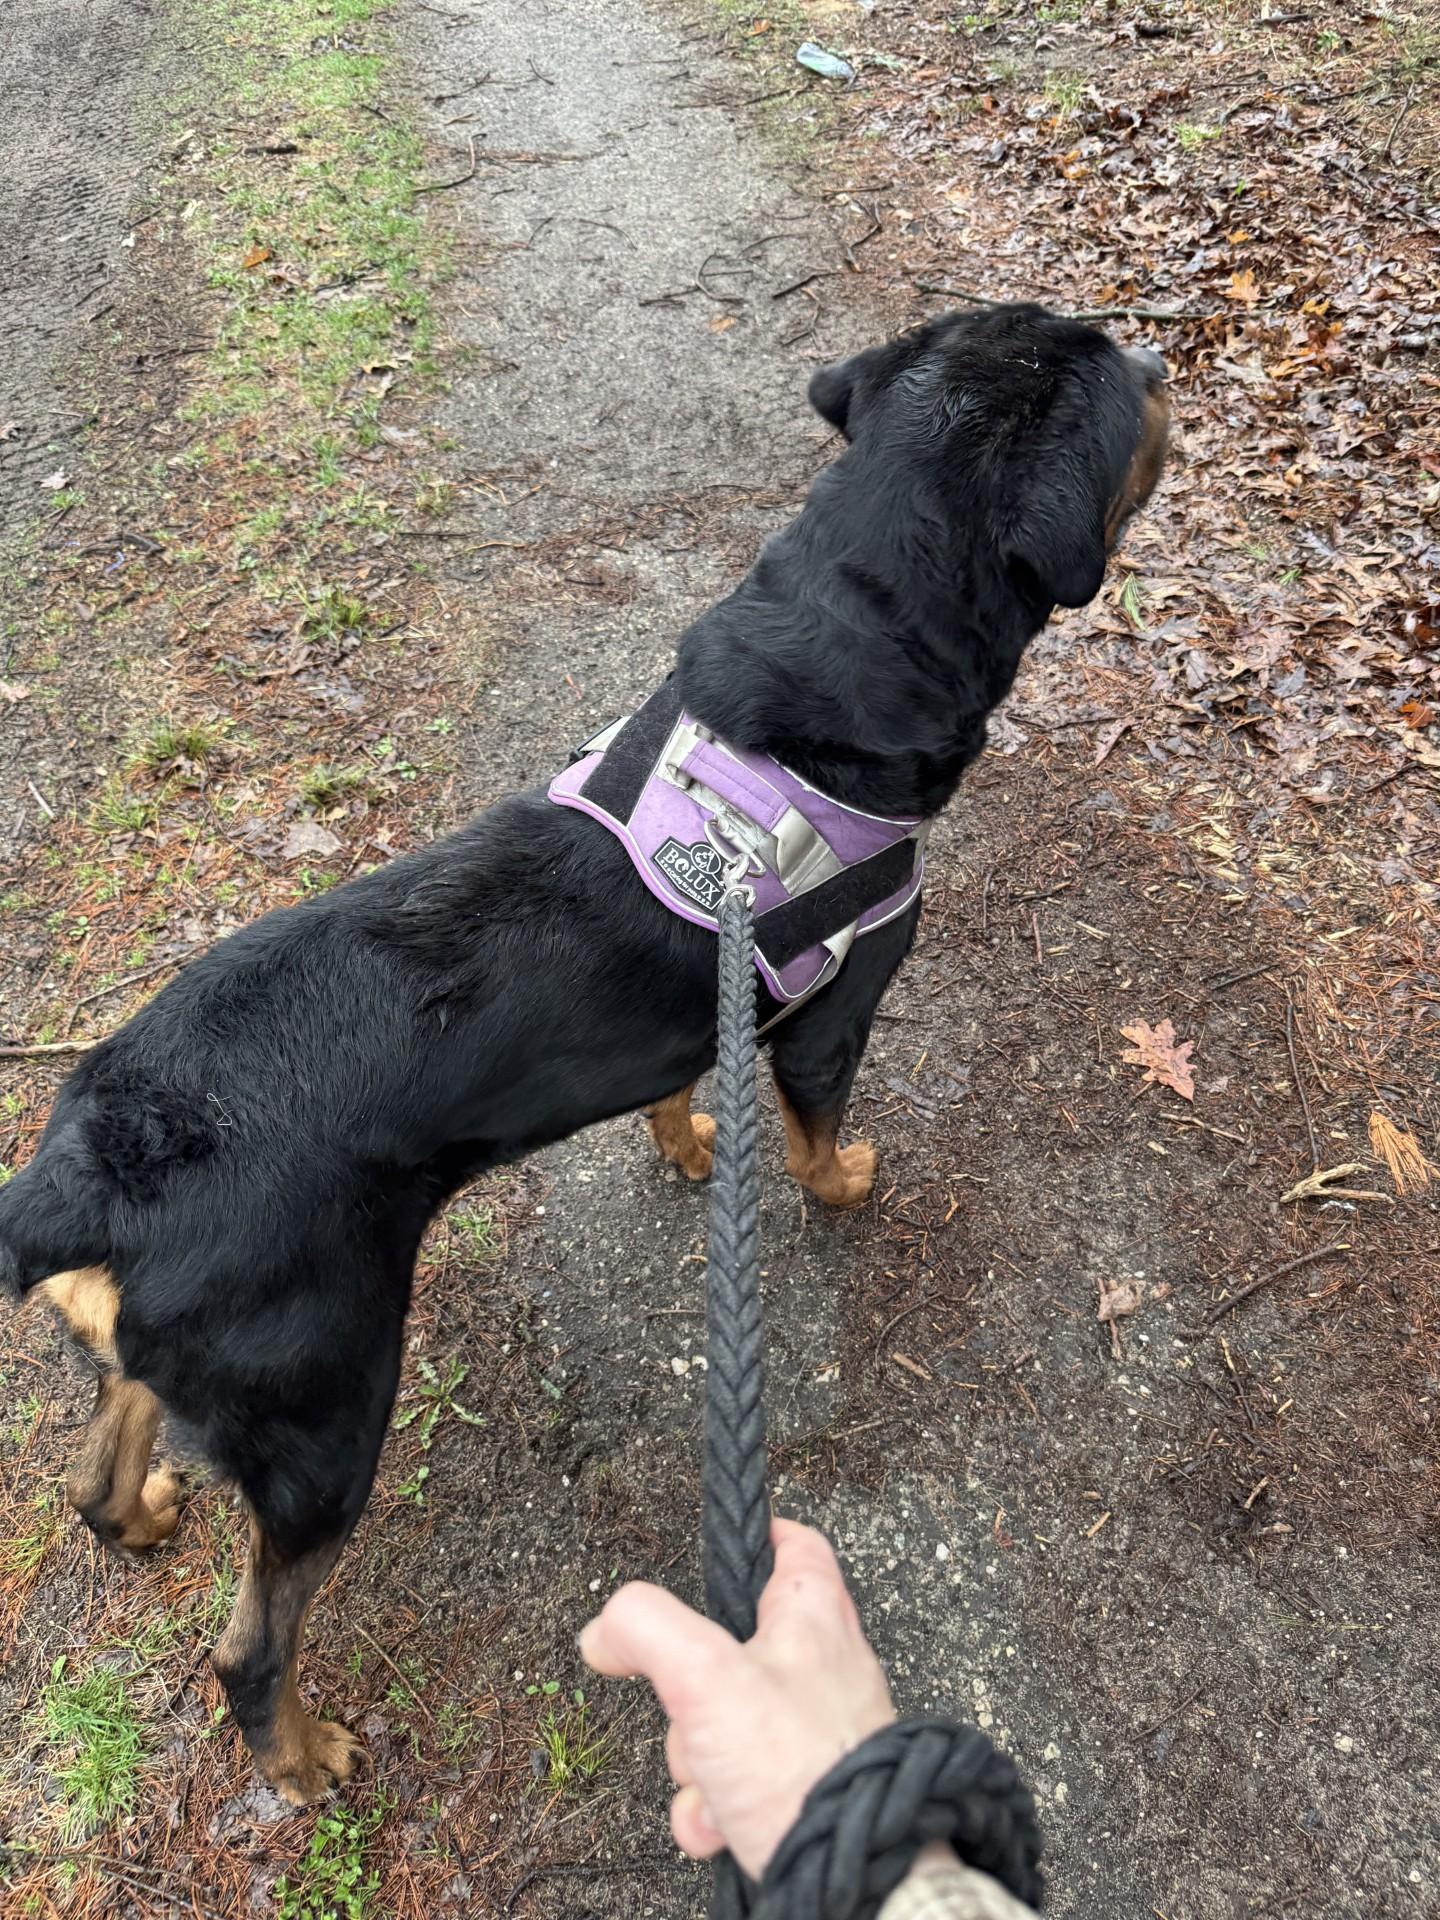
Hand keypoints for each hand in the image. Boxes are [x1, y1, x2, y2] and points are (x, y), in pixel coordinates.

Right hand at [580, 1517, 894, 1880]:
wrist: (850, 1878)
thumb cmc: (804, 1769)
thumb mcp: (706, 1676)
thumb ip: (648, 1630)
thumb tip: (605, 1629)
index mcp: (813, 1618)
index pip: (794, 1547)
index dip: (757, 1537)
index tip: (725, 1543)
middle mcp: (822, 1669)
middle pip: (730, 1649)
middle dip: (688, 1689)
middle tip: (689, 1705)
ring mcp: (813, 1734)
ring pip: (723, 1724)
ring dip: (695, 1761)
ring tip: (715, 1782)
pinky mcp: (802, 1791)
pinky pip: (736, 1786)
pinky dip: (714, 1809)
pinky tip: (720, 1825)